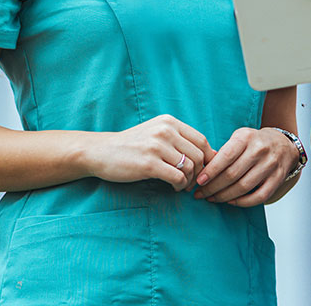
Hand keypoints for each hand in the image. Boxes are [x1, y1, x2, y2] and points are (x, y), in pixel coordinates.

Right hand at [83, 114, 213, 191]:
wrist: (101, 151)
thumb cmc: (132, 145)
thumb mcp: (156, 133)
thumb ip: (178, 139)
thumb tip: (209, 155)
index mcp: (169, 122)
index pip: (201, 140)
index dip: (207, 159)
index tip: (201, 171)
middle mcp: (165, 130)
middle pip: (199, 155)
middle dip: (200, 173)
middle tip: (191, 183)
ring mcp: (157, 146)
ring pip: (190, 167)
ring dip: (189, 181)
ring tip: (181, 186)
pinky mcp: (149, 163)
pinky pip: (177, 177)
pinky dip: (179, 186)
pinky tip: (173, 187)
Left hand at [192, 127, 296, 205]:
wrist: (282, 144)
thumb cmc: (253, 142)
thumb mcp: (238, 138)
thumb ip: (223, 151)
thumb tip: (204, 170)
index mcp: (246, 138)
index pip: (225, 156)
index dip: (210, 171)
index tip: (198, 181)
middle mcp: (259, 150)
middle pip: (232, 174)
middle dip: (213, 187)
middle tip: (200, 193)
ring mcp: (270, 165)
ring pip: (244, 187)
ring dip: (224, 196)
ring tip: (211, 198)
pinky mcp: (278, 179)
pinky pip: (259, 196)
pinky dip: (243, 202)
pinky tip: (231, 202)